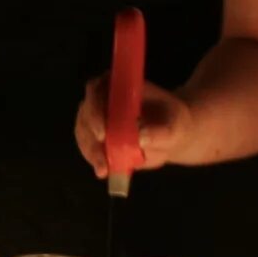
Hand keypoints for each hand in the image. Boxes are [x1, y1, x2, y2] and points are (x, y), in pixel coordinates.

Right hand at [73, 73, 194, 177]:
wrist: (171, 135)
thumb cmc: (173, 123)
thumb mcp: (174, 127)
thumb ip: (160, 132)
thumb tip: (141, 137)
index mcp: (119, 85)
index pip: (97, 90)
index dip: (95, 109)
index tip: (103, 131)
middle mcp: (104, 99)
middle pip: (85, 112)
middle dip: (90, 135)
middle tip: (101, 157)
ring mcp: (99, 118)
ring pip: (84, 131)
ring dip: (90, 150)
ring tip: (103, 168)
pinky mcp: (99, 136)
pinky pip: (89, 146)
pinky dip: (94, 158)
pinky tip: (103, 171)